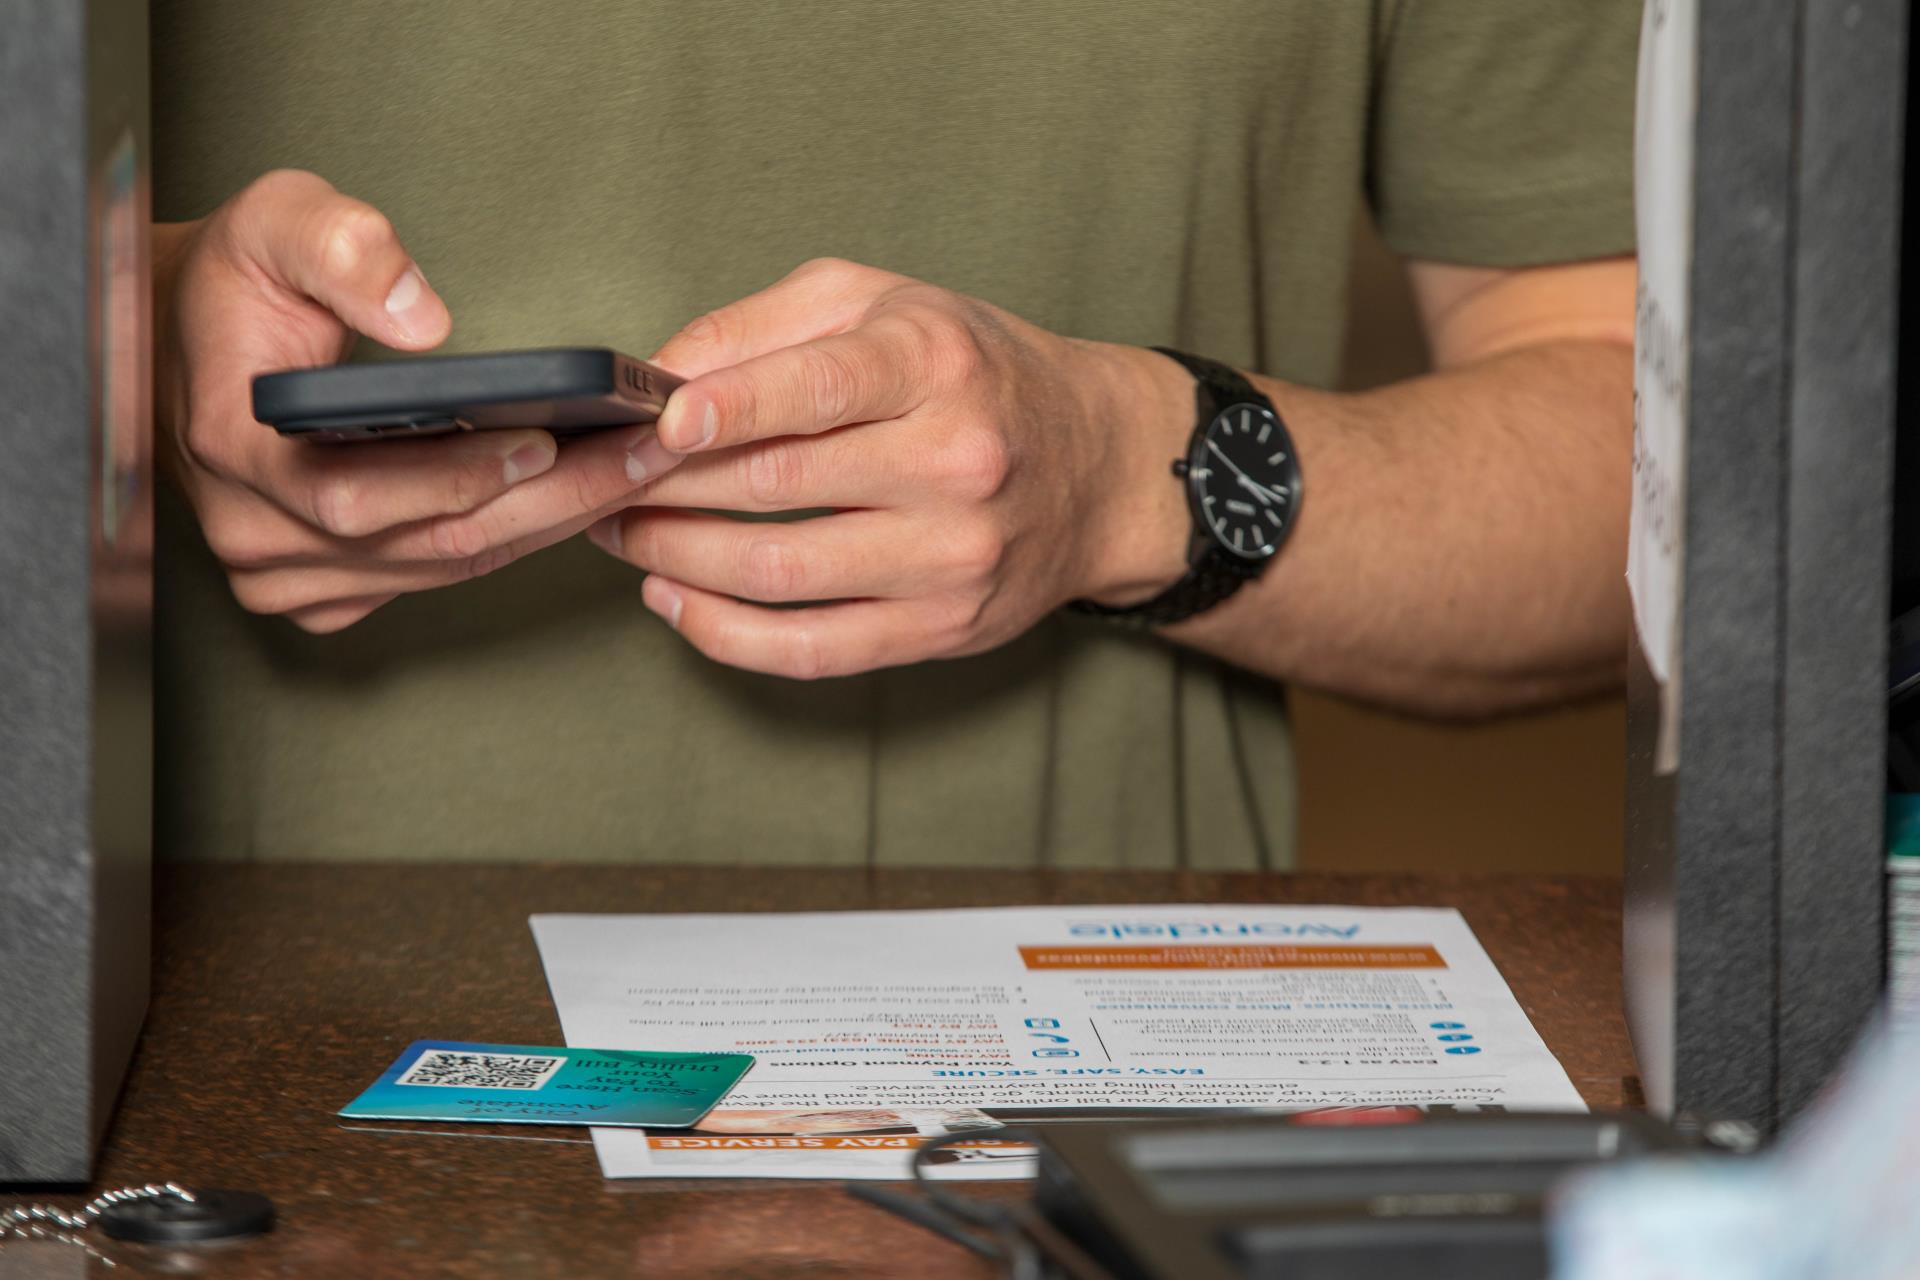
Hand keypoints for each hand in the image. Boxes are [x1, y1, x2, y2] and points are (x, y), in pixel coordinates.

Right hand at [156, 169, 678, 632]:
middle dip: (551, 499)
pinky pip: (439, 578)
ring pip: (447, 570)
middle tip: (642, 455)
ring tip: (636, 471)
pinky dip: (514, 537)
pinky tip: (578, 498)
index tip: (550, 440)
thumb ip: (342, 250)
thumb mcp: (276, 223)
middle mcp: (257, 531)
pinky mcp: (326, 589)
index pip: (359, 494)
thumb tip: (425, 319)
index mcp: (232, 451)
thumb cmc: (237, 285)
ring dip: (550, 522)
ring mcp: (289, 573)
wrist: (192, 339)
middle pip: (429, 544)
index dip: (461, 476)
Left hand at [587, 258, 1192, 677]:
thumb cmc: (977, 374)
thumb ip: (764, 325)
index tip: (653, 420)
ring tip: (621, 534)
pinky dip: (722, 633)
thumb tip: (655, 375)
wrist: (1098, 468)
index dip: (725, 407)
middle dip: (664, 485)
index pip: (819, 388)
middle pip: (777, 485)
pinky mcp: (942, 627)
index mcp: (938, 365)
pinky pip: (811, 648)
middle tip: (601, 478)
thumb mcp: (885, 304)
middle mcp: (956, 463)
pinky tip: (673, 600)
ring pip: (780, 573)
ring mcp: (952, 557)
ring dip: (674, 558)